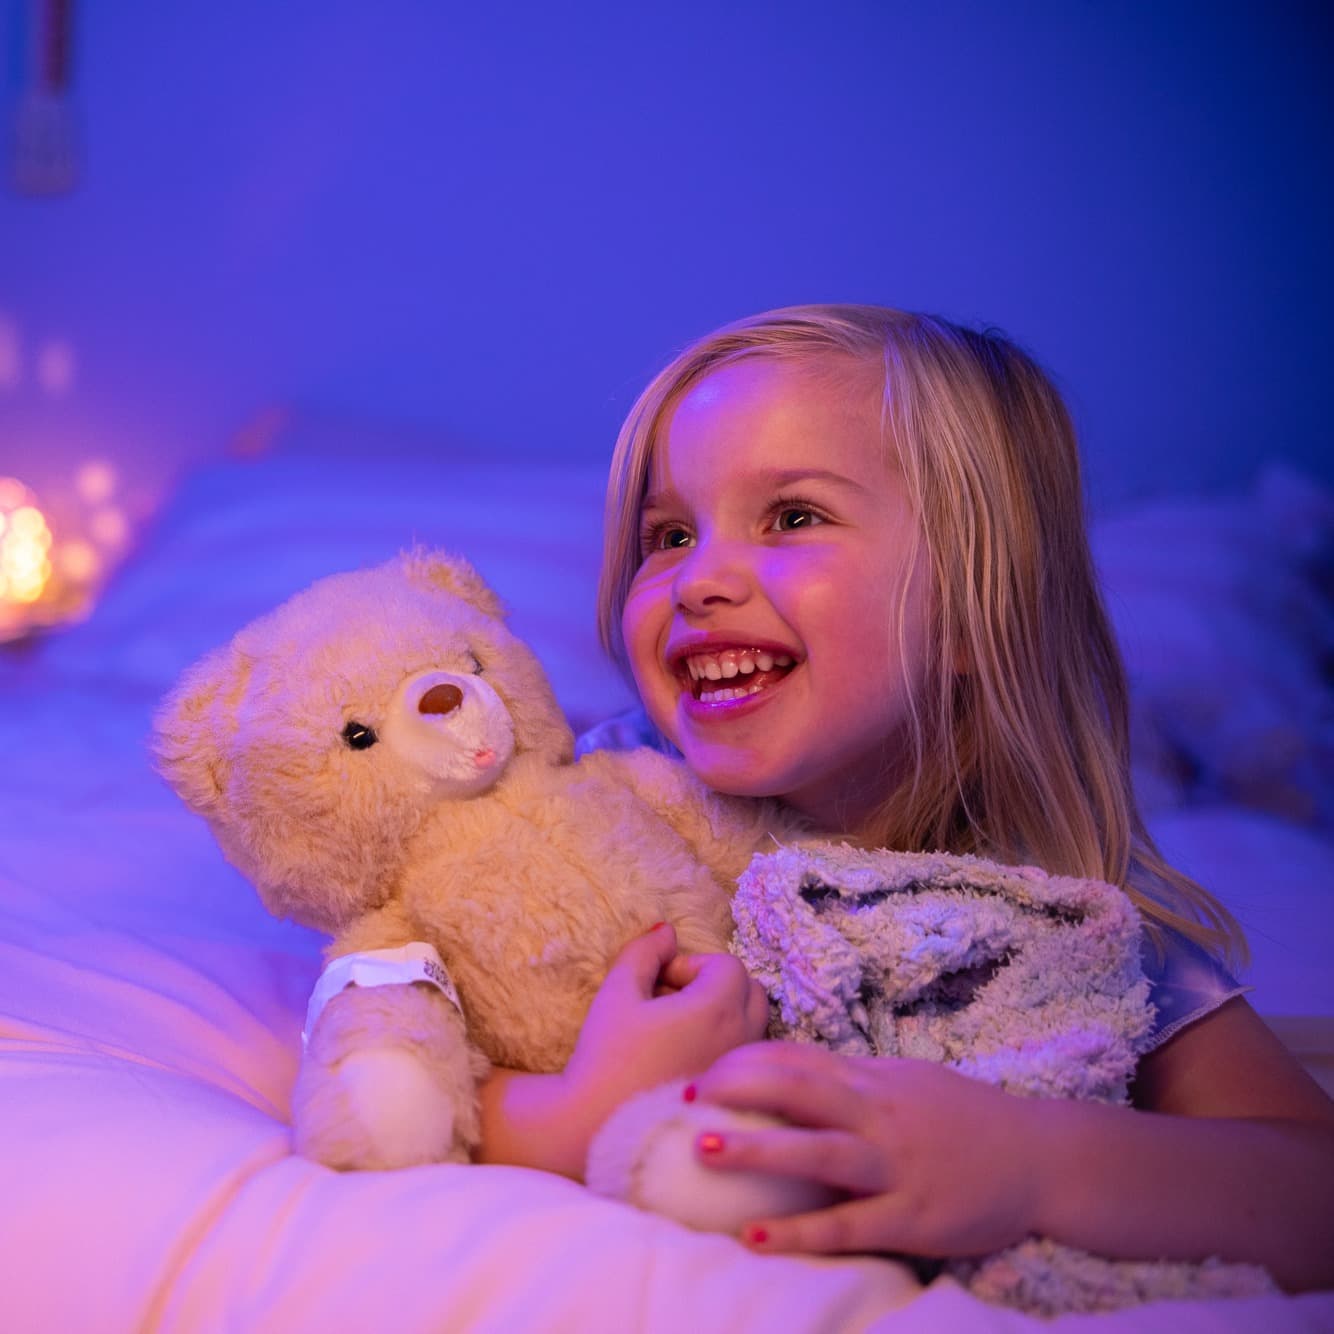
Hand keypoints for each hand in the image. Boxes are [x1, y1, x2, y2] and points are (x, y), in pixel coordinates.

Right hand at [564, 924, 768, 1127]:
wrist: (596, 1130)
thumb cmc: (606, 1059)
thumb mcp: (618, 993)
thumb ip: (644, 952)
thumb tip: (666, 931)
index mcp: (717, 1009)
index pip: (727, 965)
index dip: (691, 965)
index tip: (659, 983)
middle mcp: (742, 1040)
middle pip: (750, 991)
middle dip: (716, 985)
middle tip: (672, 1001)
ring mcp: (741, 1074)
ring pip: (752, 1025)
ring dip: (722, 1015)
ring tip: (676, 1031)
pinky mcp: (736, 1101)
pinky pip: (745, 1059)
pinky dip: (724, 1046)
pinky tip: (684, 1060)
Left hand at [686, 1041, 1041, 1257]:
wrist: (1040, 1157)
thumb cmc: (963, 1117)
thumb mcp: (905, 1082)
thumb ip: (850, 1079)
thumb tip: (789, 1071)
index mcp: (873, 1080)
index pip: (798, 1057)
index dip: (745, 1060)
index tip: (700, 1068)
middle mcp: (878, 1115)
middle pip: (798, 1090)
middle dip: (737, 1089)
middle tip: (682, 1096)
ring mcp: (894, 1167)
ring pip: (816, 1153)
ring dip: (757, 1152)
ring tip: (701, 1152)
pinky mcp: (912, 1218)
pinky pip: (847, 1225)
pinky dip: (800, 1232)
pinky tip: (755, 1239)